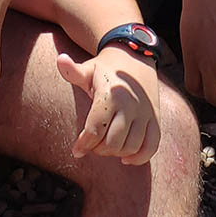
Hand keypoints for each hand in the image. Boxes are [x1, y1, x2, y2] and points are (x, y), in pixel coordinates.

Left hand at [58, 49, 160, 164]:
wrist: (135, 58)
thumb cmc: (106, 69)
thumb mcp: (89, 69)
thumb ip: (72, 71)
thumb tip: (60, 60)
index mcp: (111, 94)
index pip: (96, 129)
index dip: (84, 144)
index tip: (77, 151)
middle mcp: (130, 105)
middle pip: (113, 142)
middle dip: (99, 149)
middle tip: (92, 145)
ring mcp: (145, 113)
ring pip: (131, 147)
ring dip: (116, 153)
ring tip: (106, 146)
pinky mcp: (155, 119)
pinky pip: (151, 146)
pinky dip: (139, 157)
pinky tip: (126, 158)